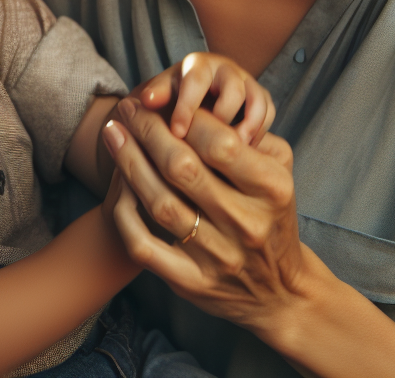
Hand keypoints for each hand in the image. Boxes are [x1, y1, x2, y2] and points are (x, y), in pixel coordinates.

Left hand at [102, 99, 312, 335]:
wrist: (280, 291)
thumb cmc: (272, 216)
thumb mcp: (281, 171)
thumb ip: (253, 135)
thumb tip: (202, 106)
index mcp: (272, 190)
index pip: (220, 144)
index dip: (185, 117)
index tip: (165, 102)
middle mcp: (247, 224)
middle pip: (183, 168)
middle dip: (149, 132)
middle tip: (130, 109)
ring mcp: (218, 257)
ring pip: (160, 203)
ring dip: (129, 163)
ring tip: (113, 134)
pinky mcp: (193, 283)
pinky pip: (145, 247)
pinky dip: (125, 216)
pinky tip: (116, 187)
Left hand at [133, 51, 276, 143]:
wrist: (187, 106)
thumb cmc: (168, 100)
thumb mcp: (158, 95)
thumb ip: (156, 95)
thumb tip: (147, 99)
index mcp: (198, 64)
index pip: (196, 79)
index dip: (187, 106)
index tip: (177, 133)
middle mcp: (226, 70)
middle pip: (233, 90)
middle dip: (221, 119)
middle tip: (206, 146)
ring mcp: (246, 84)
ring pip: (256, 101)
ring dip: (245, 128)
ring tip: (231, 155)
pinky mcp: (260, 102)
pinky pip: (267, 114)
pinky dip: (257, 134)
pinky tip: (243, 156)